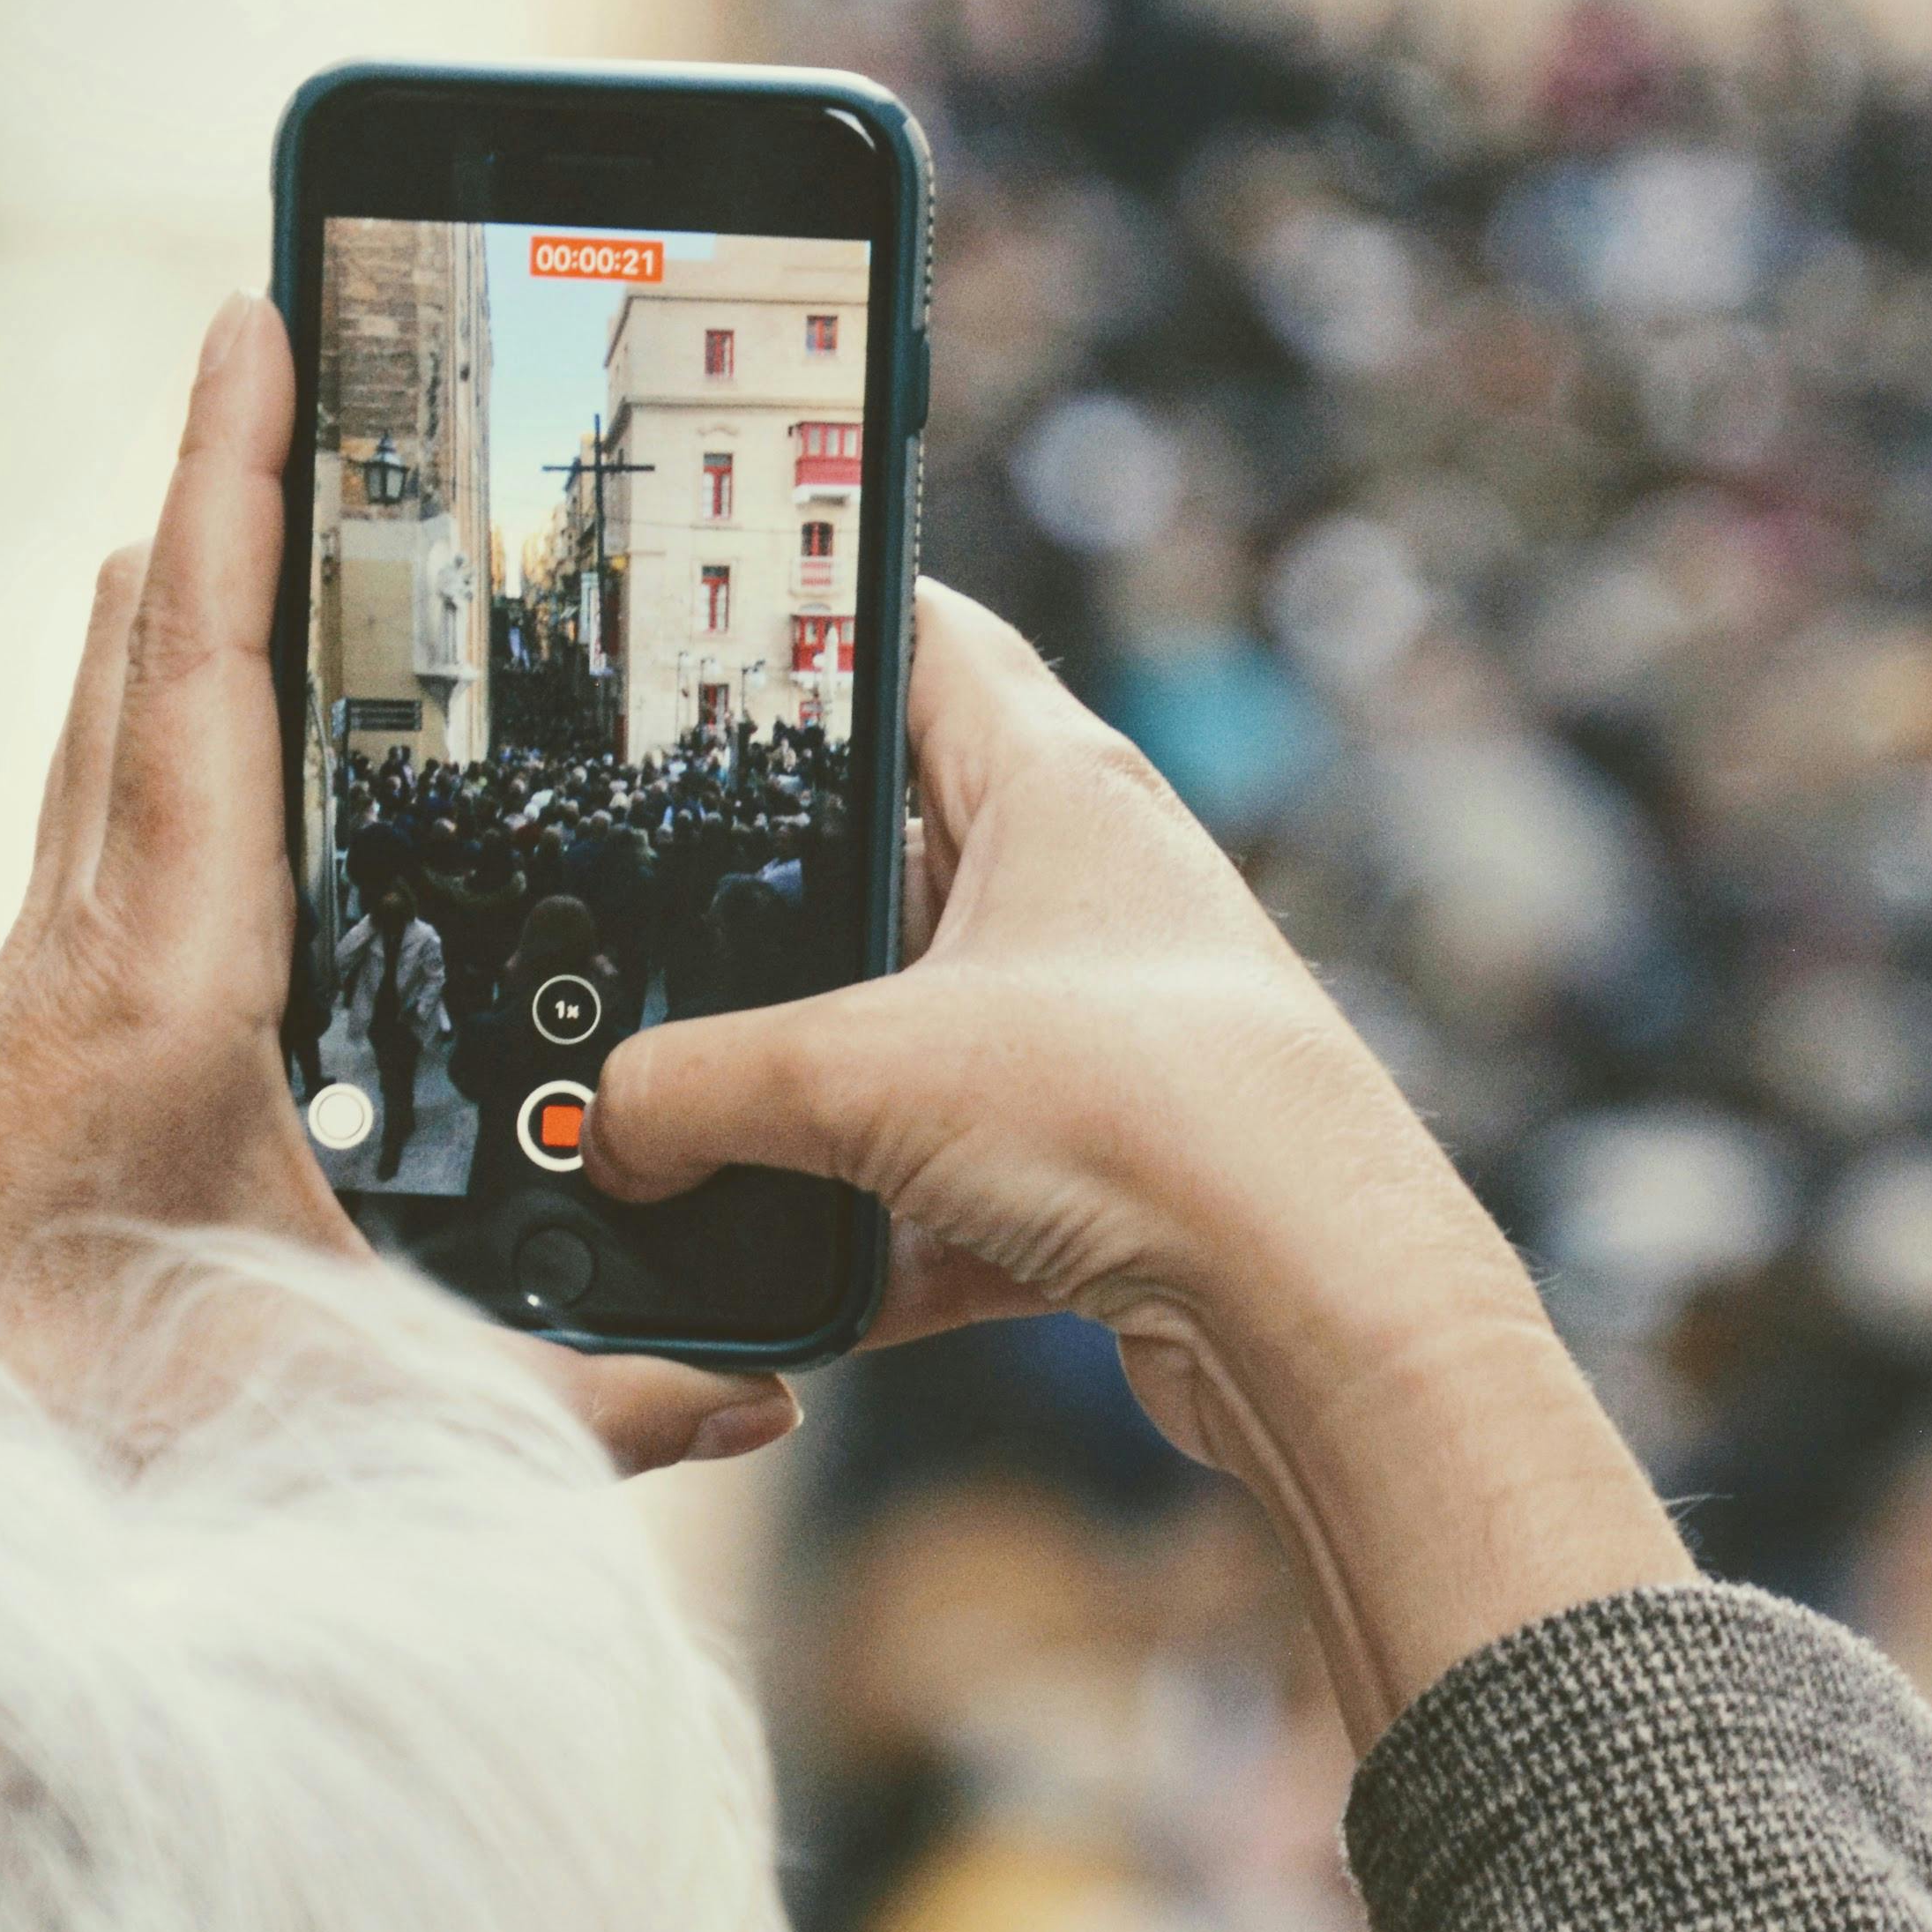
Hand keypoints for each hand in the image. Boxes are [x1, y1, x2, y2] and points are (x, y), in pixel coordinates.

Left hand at [0, 297, 793, 1480]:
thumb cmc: (89, 1441)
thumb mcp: (373, 1423)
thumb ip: (583, 1405)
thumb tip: (756, 1390)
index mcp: (168, 978)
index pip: (206, 673)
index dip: (236, 487)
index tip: (249, 327)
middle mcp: (87, 939)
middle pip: (142, 643)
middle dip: (217, 483)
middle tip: (280, 339)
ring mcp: (46, 973)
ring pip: (107, 718)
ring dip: (182, 591)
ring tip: (256, 480)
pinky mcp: (36, 1027)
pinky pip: (105, 810)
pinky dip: (157, 715)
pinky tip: (209, 730)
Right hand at [590, 582, 1685, 1738]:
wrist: (1319, 1311)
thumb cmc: (1156, 1115)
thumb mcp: (866, 1074)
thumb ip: (701, 1090)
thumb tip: (612, 1129)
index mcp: (1056, 789)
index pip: (919, 642)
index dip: (814, 621)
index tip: (704, 633)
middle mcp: (1087, 896)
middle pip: (889, 862)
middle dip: (767, 916)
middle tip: (640, 936)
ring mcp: (1098, 1037)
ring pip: (907, 1040)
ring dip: (810, 1103)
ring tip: (685, 1131)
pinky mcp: (1105, 1174)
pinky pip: (943, 1192)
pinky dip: (870, 1242)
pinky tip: (785, 1296)